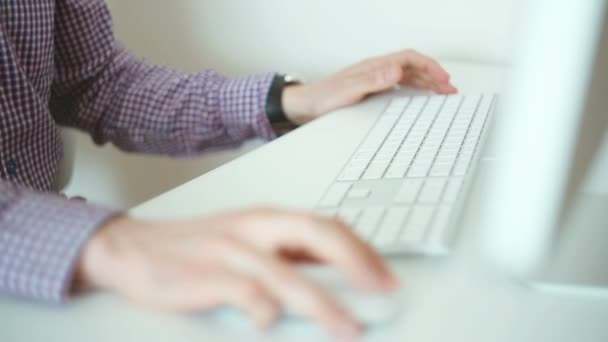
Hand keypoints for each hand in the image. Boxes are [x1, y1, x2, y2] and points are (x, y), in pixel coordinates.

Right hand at [76, 208, 397, 340]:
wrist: (133, 247)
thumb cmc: (196, 247)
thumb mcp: (246, 239)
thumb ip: (286, 253)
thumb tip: (333, 272)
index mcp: (267, 219)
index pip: (326, 226)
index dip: (362, 249)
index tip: (387, 275)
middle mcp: (254, 229)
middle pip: (316, 235)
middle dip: (357, 262)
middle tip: (384, 289)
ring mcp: (230, 251)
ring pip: (286, 273)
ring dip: (322, 303)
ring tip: (348, 327)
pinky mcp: (205, 275)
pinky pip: (245, 294)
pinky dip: (264, 310)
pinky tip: (269, 323)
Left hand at [283, 49, 457, 124]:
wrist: (306, 106)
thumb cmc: (323, 98)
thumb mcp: (349, 90)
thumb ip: (373, 81)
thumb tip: (396, 70)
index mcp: (375, 66)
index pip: (409, 59)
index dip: (429, 66)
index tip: (443, 78)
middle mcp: (377, 70)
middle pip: (413, 67)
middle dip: (434, 75)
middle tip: (450, 88)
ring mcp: (375, 80)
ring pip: (408, 76)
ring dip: (427, 83)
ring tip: (443, 92)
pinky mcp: (372, 90)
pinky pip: (400, 86)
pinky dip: (415, 90)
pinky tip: (420, 97)